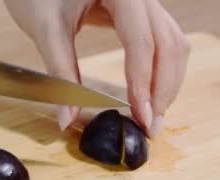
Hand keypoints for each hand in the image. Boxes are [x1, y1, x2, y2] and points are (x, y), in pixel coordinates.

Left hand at [4, 0, 189, 137]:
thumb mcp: (46, 29)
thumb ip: (60, 72)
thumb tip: (67, 118)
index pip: (142, 41)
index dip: (143, 82)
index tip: (140, 116)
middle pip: (169, 44)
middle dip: (162, 89)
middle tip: (150, 127)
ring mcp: (146, 2)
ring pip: (173, 43)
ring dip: (167, 82)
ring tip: (151, 116)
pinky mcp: (142, 13)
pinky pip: (164, 42)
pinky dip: (161, 70)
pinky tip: (149, 95)